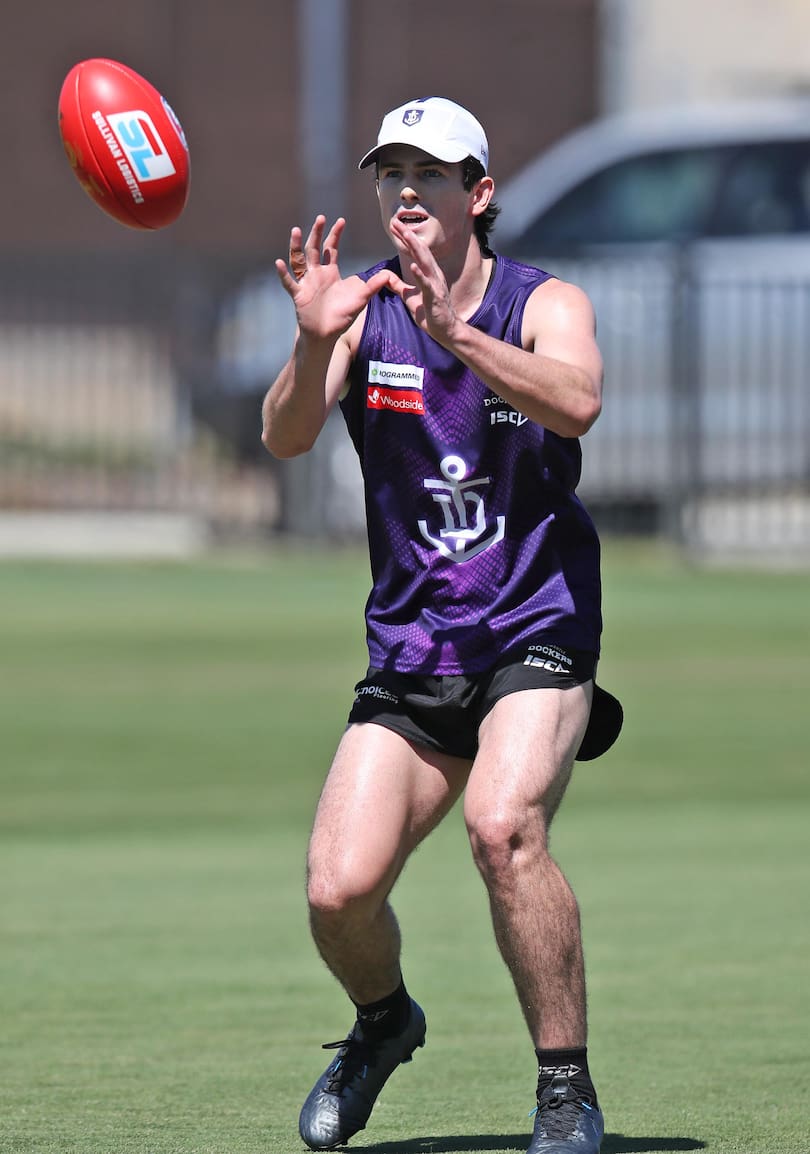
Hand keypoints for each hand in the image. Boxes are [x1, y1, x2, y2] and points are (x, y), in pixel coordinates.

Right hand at [275, 216, 402, 341]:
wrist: (327, 334)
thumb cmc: (342, 316)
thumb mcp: (360, 299)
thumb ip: (372, 286)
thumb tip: (388, 275)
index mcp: (330, 272)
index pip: (331, 248)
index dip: (335, 234)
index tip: (341, 220)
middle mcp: (316, 274)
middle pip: (315, 249)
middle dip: (317, 233)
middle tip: (321, 218)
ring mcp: (306, 283)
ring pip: (299, 260)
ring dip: (296, 246)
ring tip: (296, 230)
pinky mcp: (299, 295)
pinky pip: (289, 282)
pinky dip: (284, 274)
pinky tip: (279, 263)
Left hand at [389, 218, 459, 344]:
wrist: (445, 330)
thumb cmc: (430, 313)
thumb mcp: (409, 297)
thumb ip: (398, 286)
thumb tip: (386, 276)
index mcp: (428, 273)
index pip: (415, 251)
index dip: (405, 237)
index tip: (394, 225)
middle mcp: (433, 275)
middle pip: (420, 250)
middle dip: (408, 235)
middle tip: (396, 222)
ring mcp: (435, 285)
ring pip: (425, 262)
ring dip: (415, 247)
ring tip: (406, 234)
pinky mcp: (435, 298)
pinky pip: (427, 284)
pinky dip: (420, 274)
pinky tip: (413, 265)